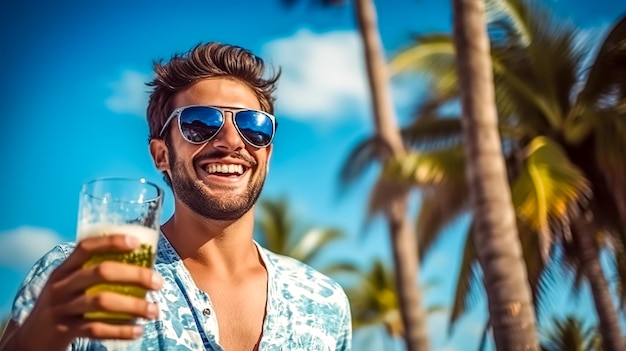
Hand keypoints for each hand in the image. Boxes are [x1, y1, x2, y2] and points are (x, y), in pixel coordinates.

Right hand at [0, 234, 162, 350]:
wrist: (31, 339)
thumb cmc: (61, 306)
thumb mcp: (68, 285)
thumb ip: (91, 274)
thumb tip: (138, 265)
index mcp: (63, 270)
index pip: (86, 247)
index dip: (111, 242)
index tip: (137, 242)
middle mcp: (61, 286)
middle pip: (100, 273)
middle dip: (134, 275)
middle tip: (158, 282)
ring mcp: (62, 308)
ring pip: (102, 302)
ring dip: (133, 306)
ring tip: (154, 311)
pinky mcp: (65, 330)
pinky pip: (97, 329)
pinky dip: (121, 330)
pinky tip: (138, 331)